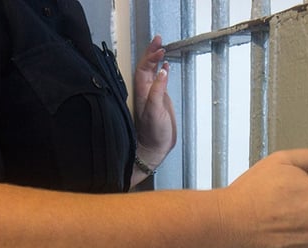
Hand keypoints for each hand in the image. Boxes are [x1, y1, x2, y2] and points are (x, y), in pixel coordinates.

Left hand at [134, 35, 176, 168]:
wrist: (155, 148)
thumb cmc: (152, 133)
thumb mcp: (155, 111)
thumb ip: (158, 91)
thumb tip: (162, 72)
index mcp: (142, 92)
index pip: (144, 68)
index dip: (150, 57)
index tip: (159, 48)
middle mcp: (145, 92)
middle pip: (146, 66)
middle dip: (151, 52)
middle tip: (158, 39)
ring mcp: (152, 95)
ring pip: (152, 72)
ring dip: (155, 59)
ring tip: (161, 47)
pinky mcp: (160, 101)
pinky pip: (159, 81)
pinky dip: (162, 72)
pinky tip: (165, 67)